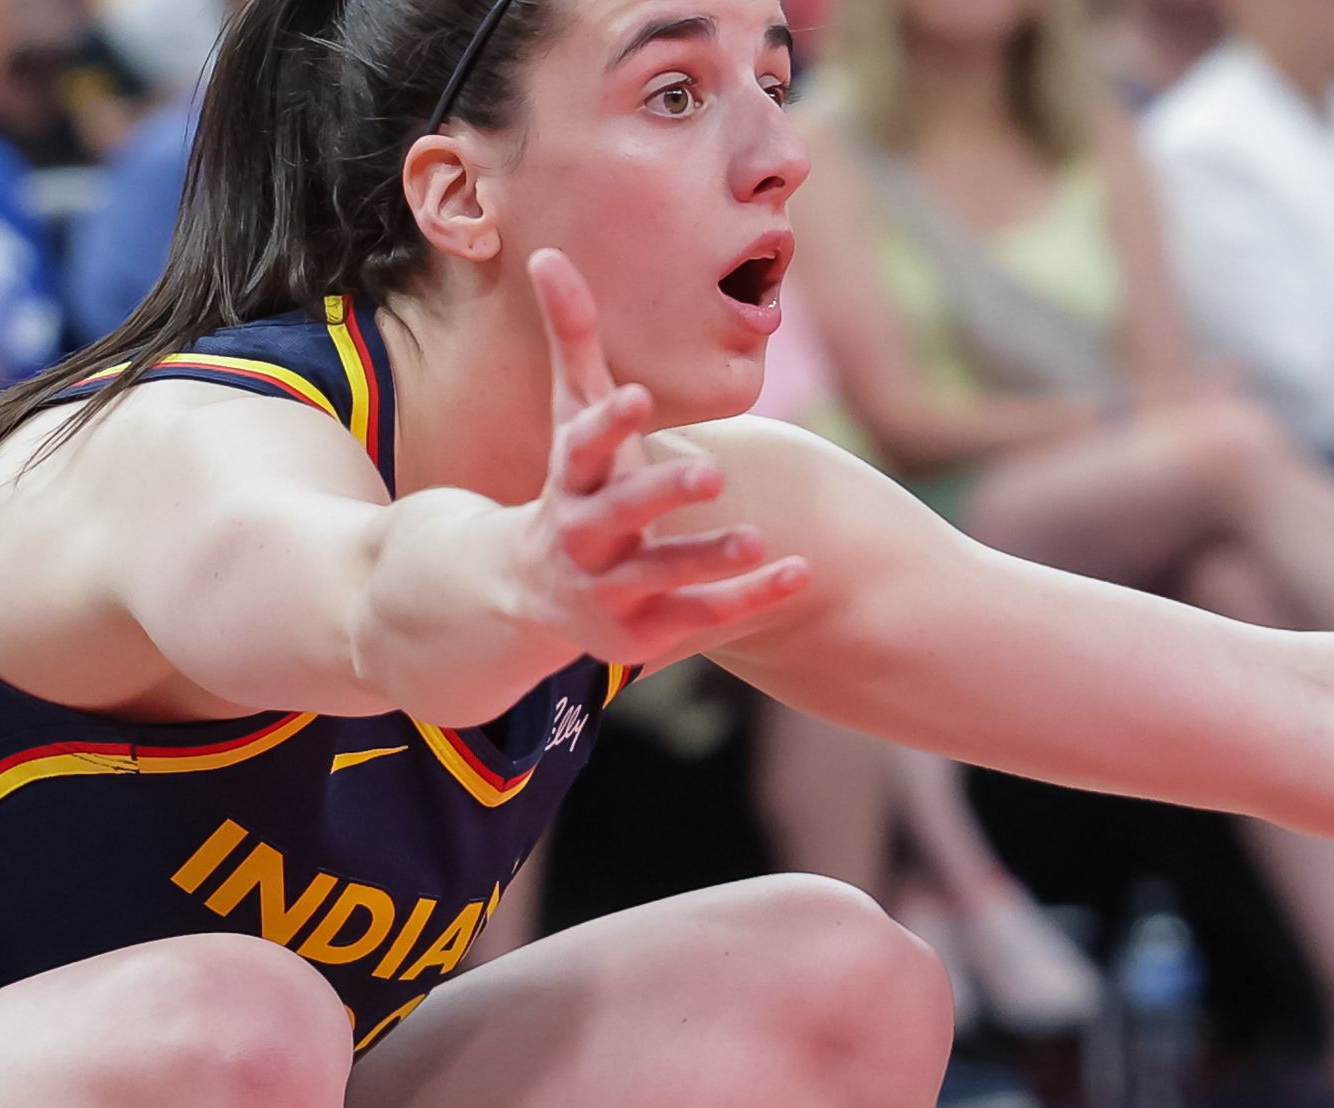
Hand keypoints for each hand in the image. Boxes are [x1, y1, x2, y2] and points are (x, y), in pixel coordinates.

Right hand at [516, 249, 810, 671]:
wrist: (532, 592)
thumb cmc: (573, 482)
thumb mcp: (572, 414)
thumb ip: (573, 339)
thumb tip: (549, 251)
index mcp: (568, 477)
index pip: (581, 446)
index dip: (608, 423)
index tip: (635, 395)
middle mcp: (583, 535)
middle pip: (618, 514)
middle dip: (659, 495)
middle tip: (710, 475)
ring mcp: (609, 588)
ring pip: (660, 575)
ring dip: (707, 556)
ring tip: (757, 538)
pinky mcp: (643, 630)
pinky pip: (700, 615)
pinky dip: (750, 597)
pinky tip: (800, 570)